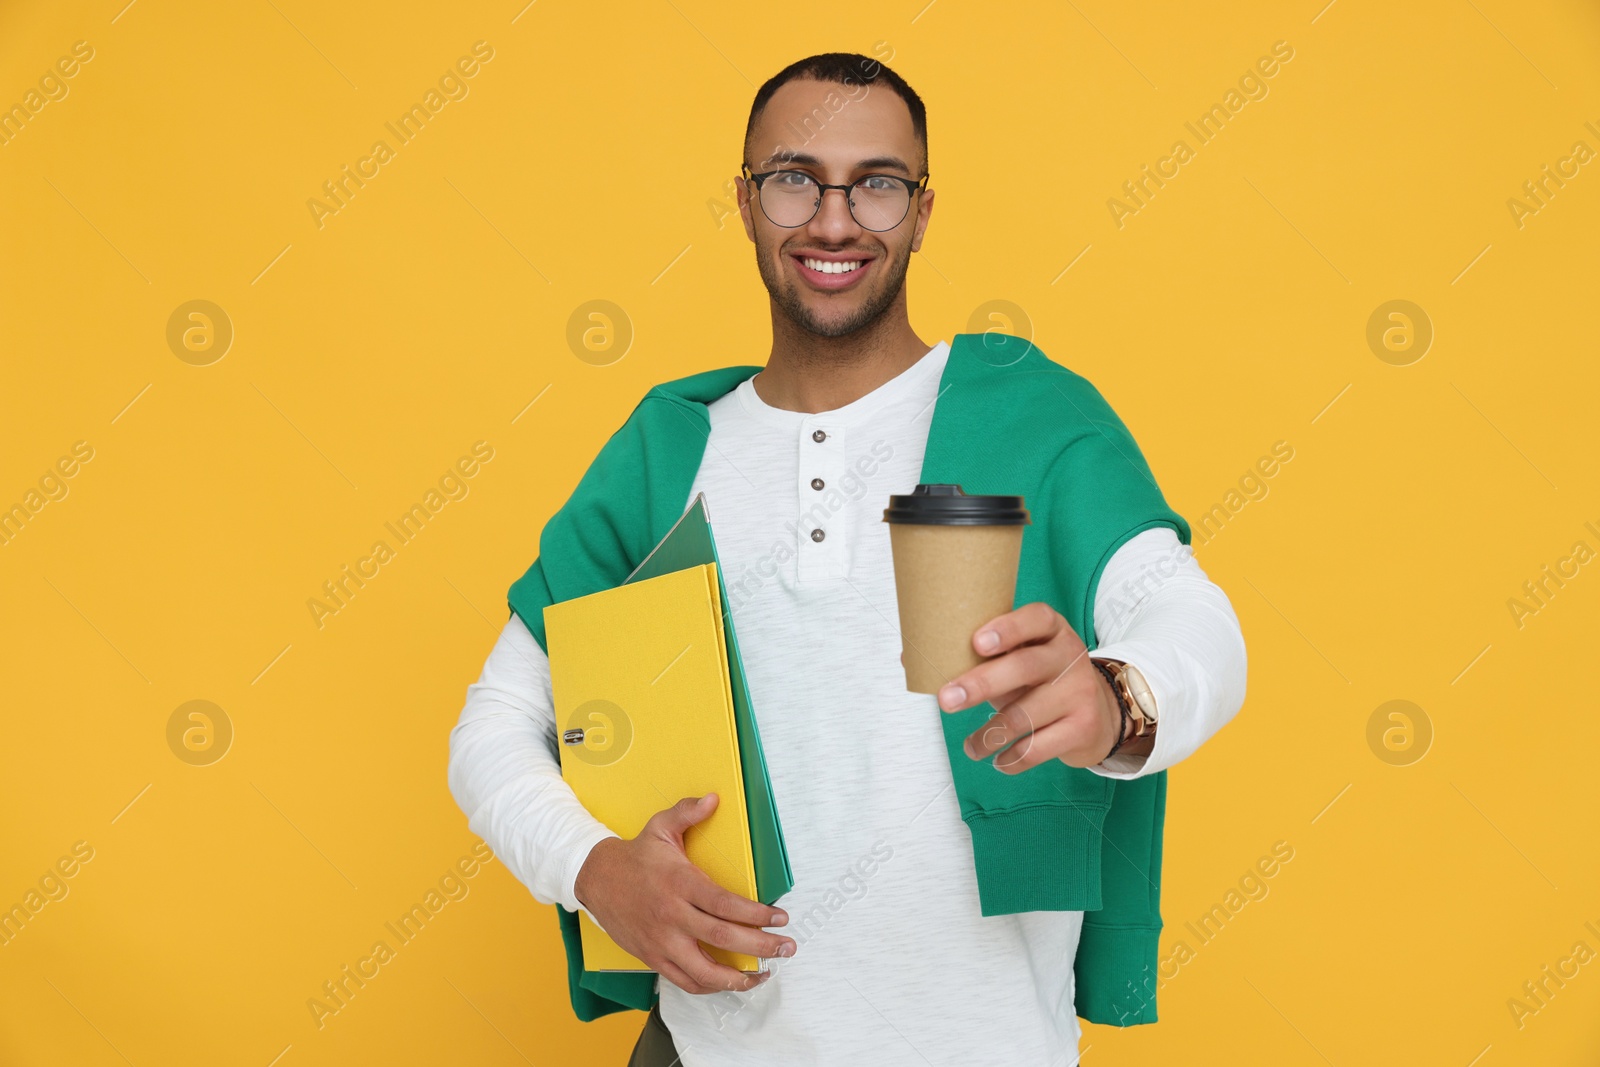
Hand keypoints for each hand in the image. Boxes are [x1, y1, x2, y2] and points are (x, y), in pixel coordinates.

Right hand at [573, 793, 794, 993]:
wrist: (596, 880)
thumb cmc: (635, 856)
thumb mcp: (660, 827)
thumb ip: (688, 812)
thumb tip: (715, 798)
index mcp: (680, 884)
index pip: (725, 905)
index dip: (756, 915)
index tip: (780, 917)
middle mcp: (672, 916)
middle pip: (723, 939)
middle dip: (761, 947)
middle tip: (786, 948)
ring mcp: (662, 941)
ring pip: (705, 971)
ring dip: (739, 978)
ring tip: (763, 974)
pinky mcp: (653, 957)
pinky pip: (685, 981)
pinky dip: (711, 987)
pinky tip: (730, 982)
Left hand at [935, 602, 1142, 771]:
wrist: (1102, 712)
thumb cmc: (1040, 680)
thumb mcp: (1018, 659)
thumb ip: (976, 657)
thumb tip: (909, 657)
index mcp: (1051, 630)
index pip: (1036, 619)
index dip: (1007, 629)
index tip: (976, 643)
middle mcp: (1069, 656)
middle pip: (1024, 667)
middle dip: (980, 685)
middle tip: (946, 701)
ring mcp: (1079, 693)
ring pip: (1025, 715)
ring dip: (987, 735)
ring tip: (970, 747)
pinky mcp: (1082, 728)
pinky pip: (1038, 748)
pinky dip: (1011, 759)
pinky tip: (999, 760)